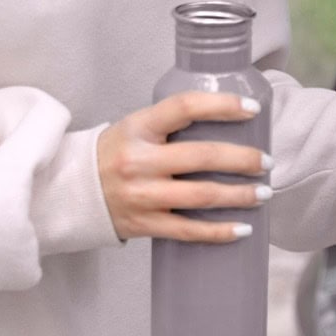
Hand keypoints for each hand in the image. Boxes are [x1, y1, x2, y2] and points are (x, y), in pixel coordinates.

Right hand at [98, 92, 270, 241]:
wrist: (68, 191)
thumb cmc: (115, 154)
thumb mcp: (135, 128)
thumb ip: (172, 125)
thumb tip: (229, 122)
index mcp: (138, 128)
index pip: (184, 107)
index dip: (222, 105)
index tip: (252, 108)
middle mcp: (138, 160)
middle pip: (202, 156)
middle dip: (243, 160)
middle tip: (267, 162)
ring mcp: (141, 195)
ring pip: (201, 196)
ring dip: (240, 195)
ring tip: (264, 193)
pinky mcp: (143, 224)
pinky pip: (188, 230)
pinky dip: (219, 231)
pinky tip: (243, 228)